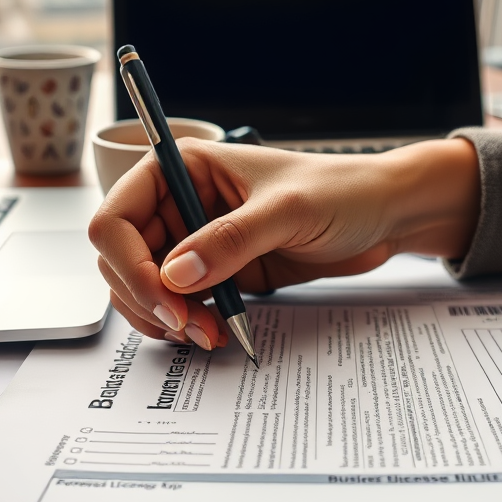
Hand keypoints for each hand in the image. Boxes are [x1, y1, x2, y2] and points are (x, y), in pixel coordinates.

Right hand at [88, 138, 479, 348]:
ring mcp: (198, 240)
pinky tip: (216, 332)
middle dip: (146, 298)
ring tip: (208, 334)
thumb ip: (231, 240)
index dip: (128, 263)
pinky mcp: (218, 272)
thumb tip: (175, 276)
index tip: (164, 299)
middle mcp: (181, 202)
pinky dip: (186, 324)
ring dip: (165, 318)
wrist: (384, 216)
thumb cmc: (343, 191)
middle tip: (189, 325)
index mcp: (183, 167)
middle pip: (122, 259)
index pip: (117, 217)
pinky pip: (181, 304)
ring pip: (145, 288)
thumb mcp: (288, 210)